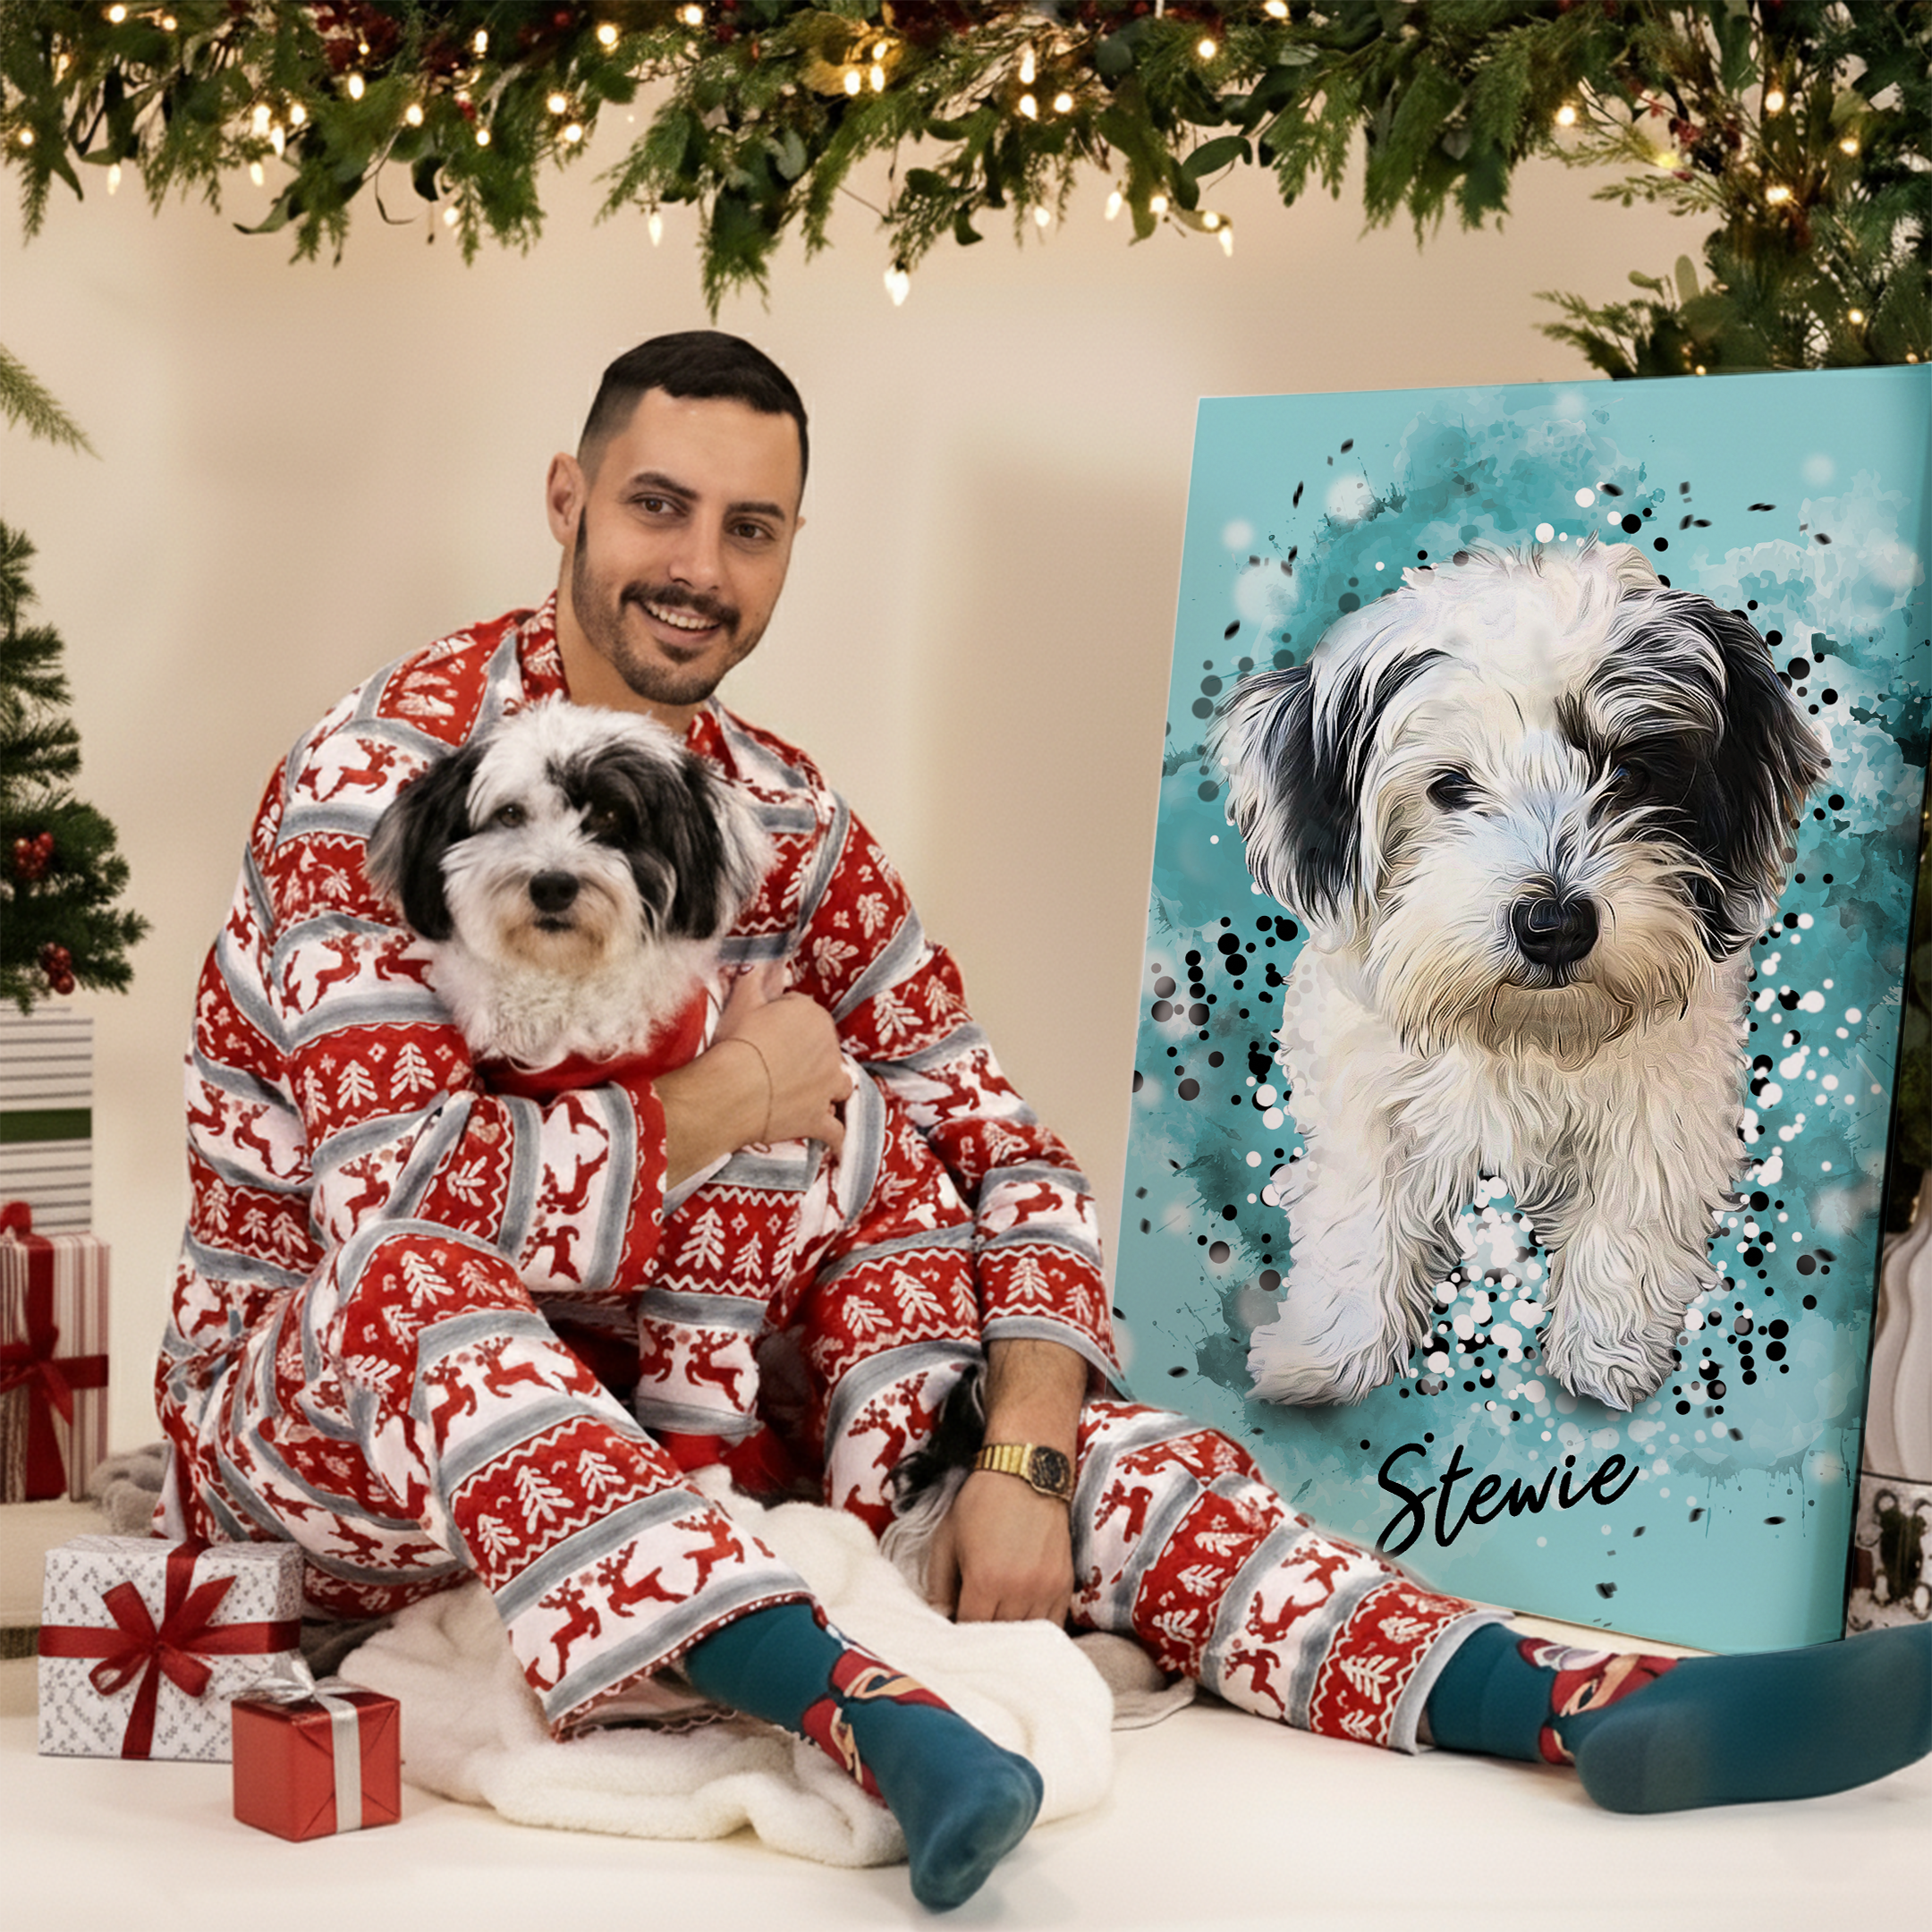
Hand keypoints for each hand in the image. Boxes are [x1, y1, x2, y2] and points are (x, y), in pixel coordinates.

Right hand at [712, 963, 850, 1150]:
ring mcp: (828, 1088)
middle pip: (825, 1051)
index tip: (766, 1032)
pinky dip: (837, 1138)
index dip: (785, 1023)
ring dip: (831, 1090)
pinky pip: (836, 1131)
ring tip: (815, 1095)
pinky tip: (836, 1145)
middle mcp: (830, 1052)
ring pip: (841, 1086)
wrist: (732, 1090)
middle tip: (778, 1064)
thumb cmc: (735, 1042)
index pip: (806, 1015)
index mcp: (814, 1018)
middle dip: (808, 1056)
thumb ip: (756, 979)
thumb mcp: (742, 1001)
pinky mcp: (819, 1120)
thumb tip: (763, 963)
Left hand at [926, 1468, 1074, 1625]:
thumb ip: (939, 1585)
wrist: (1026, 1473)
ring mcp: (1046, 1589)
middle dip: (982, 1635)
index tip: (953, 1626)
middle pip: (998, 1636)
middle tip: (973, 1624)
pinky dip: (1036, 1629)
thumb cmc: (981, 1502)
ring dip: (1009, 1633)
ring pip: (1026, 1635)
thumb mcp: (947, 1538)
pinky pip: (1052, 1625)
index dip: (958, 1632)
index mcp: (985, 1579)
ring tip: (997, 1621)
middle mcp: (1019, 1590)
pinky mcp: (1064, 1584)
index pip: (969, 1629)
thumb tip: (940, 1619)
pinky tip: (1022, 1620)